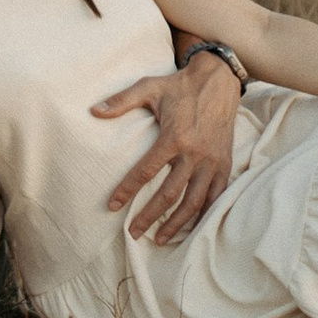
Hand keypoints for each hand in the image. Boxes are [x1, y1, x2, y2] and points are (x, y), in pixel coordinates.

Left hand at [96, 48, 243, 245]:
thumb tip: (94, 111)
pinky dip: (204, 214)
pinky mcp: (224, 164)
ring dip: (176, 223)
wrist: (219, 80)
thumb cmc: (179, 85)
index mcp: (174, 137)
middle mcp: (194, 153)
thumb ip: (122, 100)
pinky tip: (191, 226)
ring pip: (193, 201)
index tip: (112, 205)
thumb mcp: (149, 87)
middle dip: (149, 216)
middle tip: (133, 232)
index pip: (145, 171)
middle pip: (169, 194)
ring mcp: (211, 161)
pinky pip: (215, 196)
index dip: (127, 190)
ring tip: (159, 238)